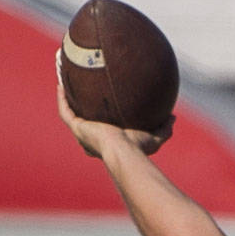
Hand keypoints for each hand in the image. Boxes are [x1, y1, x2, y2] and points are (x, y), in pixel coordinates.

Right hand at [56, 81, 171, 157]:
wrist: (124, 153)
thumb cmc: (139, 149)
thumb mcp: (155, 138)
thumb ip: (164, 128)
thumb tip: (173, 116)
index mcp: (108, 143)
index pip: (102, 131)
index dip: (100, 120)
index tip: (102, 108)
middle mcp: (92, 139)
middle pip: (84, 121)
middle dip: (81, 108)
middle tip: (82, 92)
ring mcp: (83, 134)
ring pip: (70, 113)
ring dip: (67, 98)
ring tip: (66, 83)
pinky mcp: (77, 128)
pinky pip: (65, 111)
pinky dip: (62, 98)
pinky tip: (61, 83)